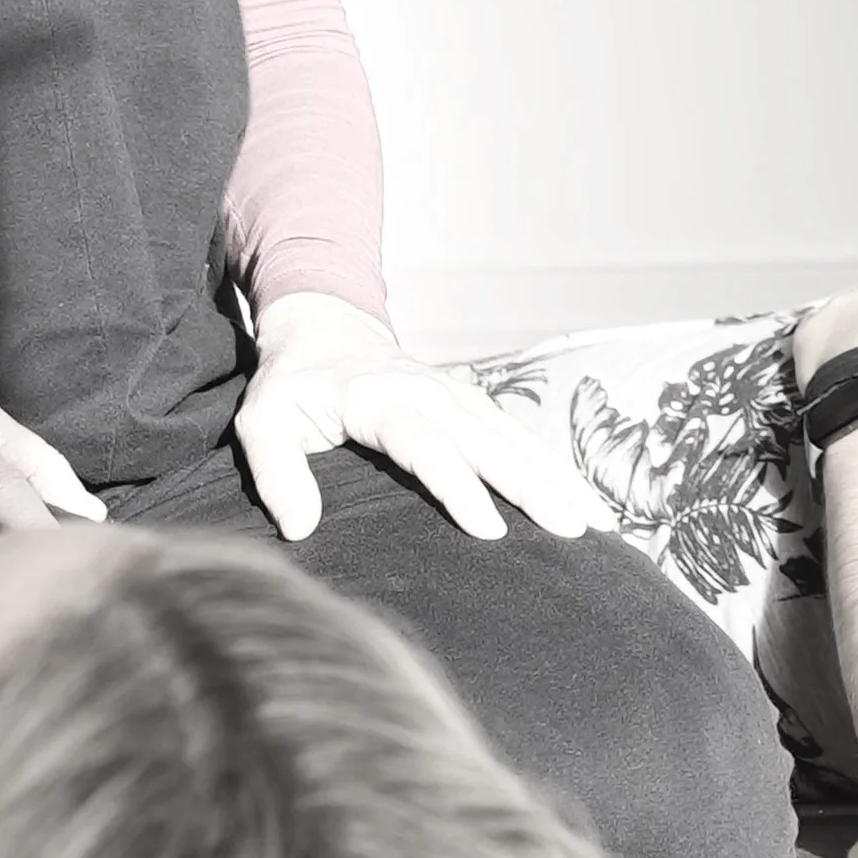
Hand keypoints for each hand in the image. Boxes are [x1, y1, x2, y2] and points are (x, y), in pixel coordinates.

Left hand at [233, 291, 610, 544]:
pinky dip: (553, 468)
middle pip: (488, 441)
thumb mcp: (262, 420)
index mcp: (379, 399)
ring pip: (514, 439)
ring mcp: (456, 397)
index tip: (488, 529)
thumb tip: (299, 527)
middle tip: (571, 530)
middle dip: (532, 486)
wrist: (322, 328)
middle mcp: (428, 394)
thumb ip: (274, 471)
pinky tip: (584, 503)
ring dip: (556, 479)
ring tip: (596, 525)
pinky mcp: (471, 406)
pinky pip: (518, 437)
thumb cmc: (291, 385)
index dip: (457, 485)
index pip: (425, 443)